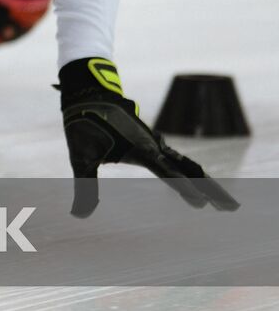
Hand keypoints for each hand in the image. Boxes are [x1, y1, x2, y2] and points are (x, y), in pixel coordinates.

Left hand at [58, 58, 239, 217]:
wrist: (89, 94)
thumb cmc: (83, 124)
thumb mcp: (80, 157)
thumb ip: (85, 187)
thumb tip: (78, 216)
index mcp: (141, 149)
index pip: (168, 173)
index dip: (184, 188)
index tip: (201, 203)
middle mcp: (154, 146)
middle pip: (191, 169)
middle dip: (211, 189)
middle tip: (232, 208)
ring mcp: (155, 142)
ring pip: (188, 164)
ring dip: (206, 182)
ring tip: (222, 202)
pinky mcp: (152, 141)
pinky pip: (179, 159)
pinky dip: (192, 172)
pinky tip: (196, 181)